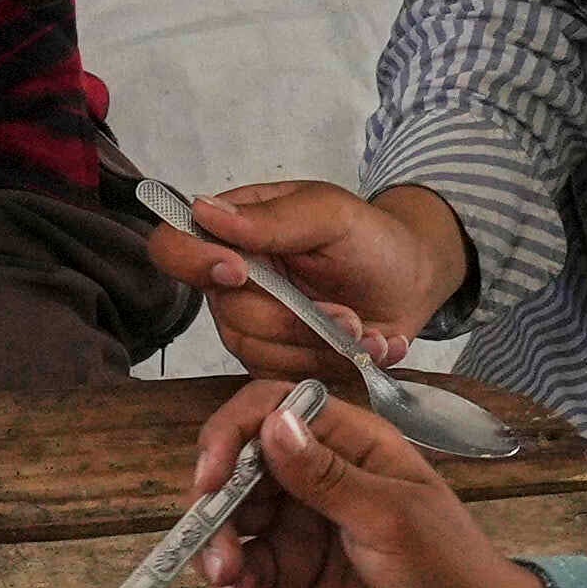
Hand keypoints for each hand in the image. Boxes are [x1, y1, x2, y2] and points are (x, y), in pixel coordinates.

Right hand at [174, 180, 456, 382]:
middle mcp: (231, 282)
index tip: (241, 273)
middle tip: (346, 313)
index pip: (174, 247)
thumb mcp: (330, 214)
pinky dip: (331, 364)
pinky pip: (283, 376)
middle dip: (291, 318)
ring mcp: (250, 325)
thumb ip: (272, 219)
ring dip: (319, 344)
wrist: (412, 283)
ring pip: (256, 351)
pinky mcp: (275, 361)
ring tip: (363, 329)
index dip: (195, 263)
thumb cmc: (371, 238)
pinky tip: (366, 346)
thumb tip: (203, 210)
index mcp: (232, 232)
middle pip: (227, 313)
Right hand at [191, 383, 557, 587]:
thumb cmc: (448, 565)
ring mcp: (302, 524)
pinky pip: (250, 574)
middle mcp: (316, 475)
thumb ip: (326, 476)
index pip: (270, 409)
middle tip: (222, 566)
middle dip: (218, 517)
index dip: (230, 436)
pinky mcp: (295, 571)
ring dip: (223, 561)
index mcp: (347, 442)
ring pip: (235, 526)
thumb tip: (272, 423)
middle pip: (238, 473)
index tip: (209, 482)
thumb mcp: (389, 518)